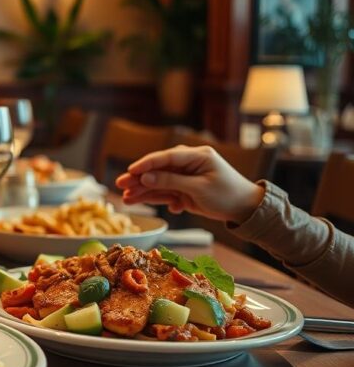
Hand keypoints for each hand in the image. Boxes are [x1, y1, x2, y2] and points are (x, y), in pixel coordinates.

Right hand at [115, 145, 264, 222]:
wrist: (246, 210)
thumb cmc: (228, 196)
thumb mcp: (198, 189)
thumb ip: (171, 182)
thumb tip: (146, 177)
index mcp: (197, 156)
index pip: (166, 157)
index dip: (146, 163)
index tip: (130, 170)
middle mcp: (190, 163)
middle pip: (159, 169)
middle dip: (139, 178)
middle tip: (120, 185)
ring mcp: (187, 176)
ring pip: (160, 182)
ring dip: (143, 190)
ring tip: (126, 199)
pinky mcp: (186, 189)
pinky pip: (166, 192)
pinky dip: (156, 198)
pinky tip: (143, 203)